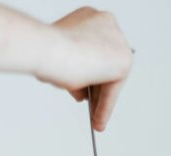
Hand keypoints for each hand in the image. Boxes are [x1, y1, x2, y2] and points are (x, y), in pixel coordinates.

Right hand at [41, 7, 132, 130]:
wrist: (50, 50)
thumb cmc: (47, 51)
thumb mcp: (59, 62)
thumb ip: (73, 71)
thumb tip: (81, 90)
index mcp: (89, 18)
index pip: (94, 51)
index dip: (89, 74)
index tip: (86, 89)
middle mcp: (106, 25)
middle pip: (103, 66)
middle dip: (96, 90)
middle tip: (91, 108)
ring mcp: (118, 41)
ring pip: (109, 78)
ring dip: (101, 101)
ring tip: (94, 120)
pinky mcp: (123, 61)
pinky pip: (113, 89)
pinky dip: (105, 107)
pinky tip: (98, 121)